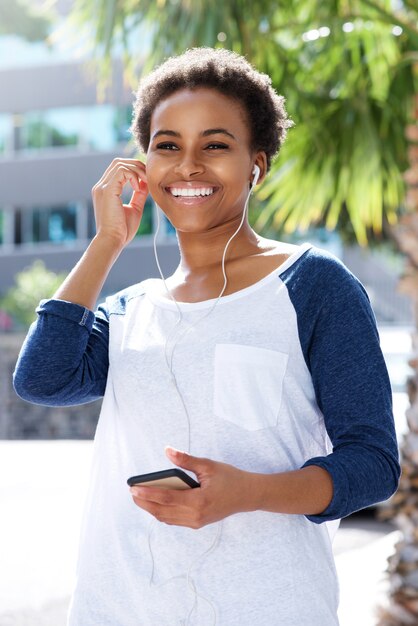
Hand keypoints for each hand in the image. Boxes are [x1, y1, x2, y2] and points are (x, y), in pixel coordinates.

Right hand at [92, 158, 148, 248]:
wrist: (112, 241)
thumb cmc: (122, 230)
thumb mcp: (134, 208)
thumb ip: (139, 195)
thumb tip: (146, 183)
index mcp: (106, 190)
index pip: (118, 169)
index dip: (135, 170)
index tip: (147, 180)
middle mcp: (101, 186)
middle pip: (118, 162)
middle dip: (136, 166)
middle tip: (148, 178)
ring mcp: (102, 187)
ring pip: (120, 164)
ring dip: (137, 170)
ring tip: (146, 182)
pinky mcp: (107, 190)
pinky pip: (121, 171)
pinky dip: (133, 176)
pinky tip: (138, 188)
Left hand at [129, 447, 257, 528]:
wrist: (248, 495)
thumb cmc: (230, 478)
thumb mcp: (208, 466)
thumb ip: (186, 460)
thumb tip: (168, 451)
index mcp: (198, 501)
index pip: (166, 498)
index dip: (148, 493)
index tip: (133, 488)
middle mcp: (195, 515)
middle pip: (162, 511)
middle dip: (144, 502)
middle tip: (132, 491)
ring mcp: (196, 522)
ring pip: (166, 518)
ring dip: (151, 508)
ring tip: (139, 496)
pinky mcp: (197, 523)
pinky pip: (173, 520)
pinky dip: (162, 512)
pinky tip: (155, 503)